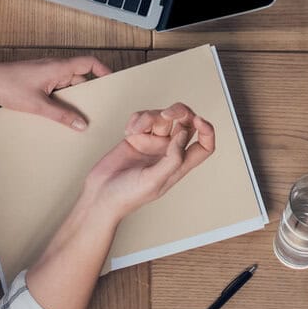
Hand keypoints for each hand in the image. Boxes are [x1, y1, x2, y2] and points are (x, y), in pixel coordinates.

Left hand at [0, 54, 110, 130]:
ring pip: (68, 86)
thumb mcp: (38, 105)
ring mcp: (46, 74)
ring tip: (80, 117)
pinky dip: (62, 100)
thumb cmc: (9, 86)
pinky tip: (60, 115)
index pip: (89, 62)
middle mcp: (55, 68)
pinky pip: (57, 90)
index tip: (113, 82)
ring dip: (73, 99)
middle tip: (98, 109)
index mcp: (59, 67)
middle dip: (89, 93)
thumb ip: (61, 115)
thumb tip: (82, 124)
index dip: (103, 70)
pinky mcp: (38, 81)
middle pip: (80, 77)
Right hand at [83, 103, 215, 217]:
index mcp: (178, 165)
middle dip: (179, 112)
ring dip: (150, 117)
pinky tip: (129, 132)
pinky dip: (137, 119)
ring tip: (136, 130)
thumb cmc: (127, 196)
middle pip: (185, 124)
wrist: (100, 194)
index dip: (207, 131)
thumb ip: (173, 158)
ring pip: (162, 117)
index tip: (199, 120)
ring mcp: (152, 144)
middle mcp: (168, 152)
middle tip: (166, 114)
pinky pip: (143, 118)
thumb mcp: (154, 181)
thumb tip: (184, 135)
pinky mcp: (136, 137)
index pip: (204, 146)